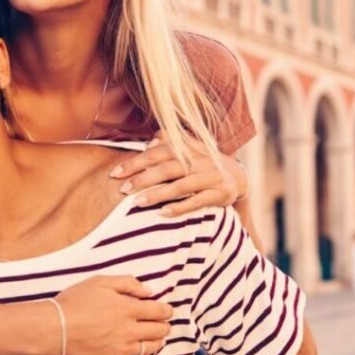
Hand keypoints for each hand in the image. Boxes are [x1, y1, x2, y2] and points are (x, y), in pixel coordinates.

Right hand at [54, 275, 172, 354]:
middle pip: (158, 331)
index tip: (167, 311)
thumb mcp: (101, 282)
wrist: (53, 328)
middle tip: (164, 325)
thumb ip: (128, 283)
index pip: (159, 311)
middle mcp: (129, 331)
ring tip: (158, 339)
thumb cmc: (75, 301)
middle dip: (164, 326)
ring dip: (158, 342)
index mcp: (128, 309)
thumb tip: (149, 291)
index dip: (167, 311)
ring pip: (150, 348)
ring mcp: (121, 349)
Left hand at [110, 131, 245, 216]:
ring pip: (180, 185)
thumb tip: (150, 141)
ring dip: (158, 194)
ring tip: (138, 202)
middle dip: (143, 179)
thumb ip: (171, 142)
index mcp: (188, 148)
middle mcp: (200, 160)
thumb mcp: (190, 148)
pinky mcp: (219, 193)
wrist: (238, 176)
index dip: (136, 162)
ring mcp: (210, 177)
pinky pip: (197, 201)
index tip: (116, 173)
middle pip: (167, 168)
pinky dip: (179, 207)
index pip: (158, 153)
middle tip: (123, 190)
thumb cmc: (204, 162)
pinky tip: (163, 213)